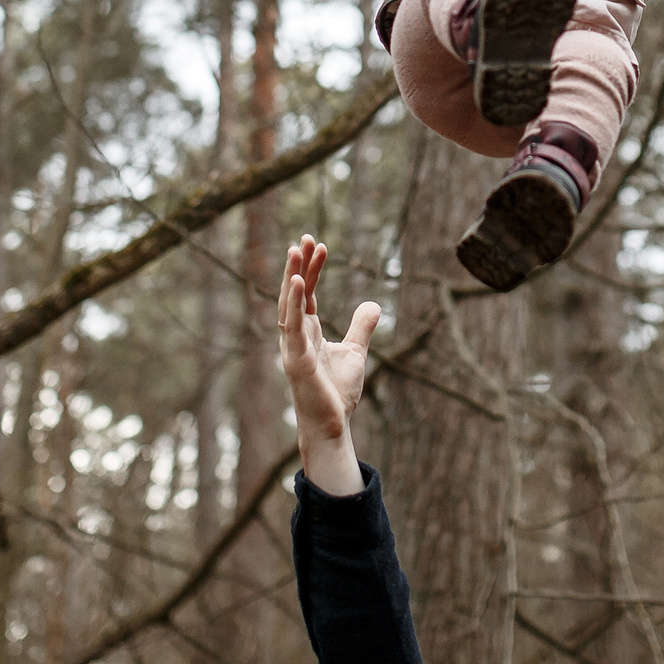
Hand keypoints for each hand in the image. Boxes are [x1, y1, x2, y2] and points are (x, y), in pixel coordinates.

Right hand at [277, 236, 378, 496]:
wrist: (334, 424)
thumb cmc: (338, 393)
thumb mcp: (355, 352)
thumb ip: (362, 327)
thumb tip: (375, 303)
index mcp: (308, 333)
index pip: (308, 294)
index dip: (312, 270)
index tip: (319, 245)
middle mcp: (296, 336)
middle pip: (295, 293)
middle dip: (299, 266)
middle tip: (305, 238)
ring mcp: (293, 347)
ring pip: (289, 305)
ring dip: (293, 277)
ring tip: (297, 250)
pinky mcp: (296, 360)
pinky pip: (293, 326)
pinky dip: (295, 303)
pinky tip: (300, 282)